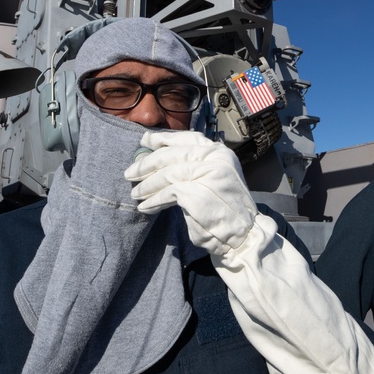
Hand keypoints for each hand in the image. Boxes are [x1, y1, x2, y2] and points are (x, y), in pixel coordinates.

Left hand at [124, 131, 255, 254]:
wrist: (244, 235)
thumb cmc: (225, 209)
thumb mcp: (214, 178)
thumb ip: (194, 165)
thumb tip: (160, 158)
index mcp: (220, 152)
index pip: (187, 138)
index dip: (162, 139)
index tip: (144, 141)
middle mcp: (216, 157)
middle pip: (172, 155)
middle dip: (147, 164)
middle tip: (130, 173)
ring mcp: (207, 173)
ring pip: (167, 174)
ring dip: (147, 185)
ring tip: (136, 193)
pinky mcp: (197, 192)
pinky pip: (167, 193)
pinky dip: (153, 200)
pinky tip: (145, 207)